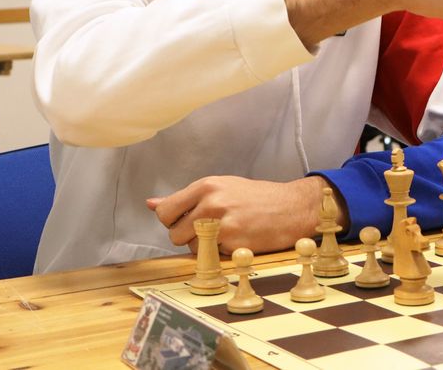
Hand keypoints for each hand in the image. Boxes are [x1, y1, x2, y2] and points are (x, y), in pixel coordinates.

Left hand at [146, 175, 340, 254]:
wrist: (292, 207)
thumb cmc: (255, 197)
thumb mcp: (220, 188)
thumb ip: (185, 198)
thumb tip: (150, 204)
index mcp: (206, 186)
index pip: (165, 212)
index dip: (172, 221)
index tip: (186, 221)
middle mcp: (211, 203)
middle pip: (173, 233)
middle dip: (186, 237)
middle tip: (208, 230)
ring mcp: (222, 224)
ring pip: (191, 247)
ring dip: (203, 247)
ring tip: (225, 234)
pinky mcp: (234, 243)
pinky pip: (212, 257)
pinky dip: (221, 254)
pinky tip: (237, 241)